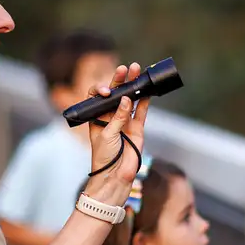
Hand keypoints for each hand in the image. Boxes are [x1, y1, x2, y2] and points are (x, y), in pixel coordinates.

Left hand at [84, 63, 150, 203]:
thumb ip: (118, 117)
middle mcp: (110, 117)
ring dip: (133, 86)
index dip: (102, 90)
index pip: (98, 97)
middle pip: (116, 94)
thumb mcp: (107, 134)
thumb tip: (128, 99)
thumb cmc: (104, 156)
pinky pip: (142, 111)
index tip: (107, 91)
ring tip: (138, 71)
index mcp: (97, 117)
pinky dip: (145, 100)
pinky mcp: (137, 128)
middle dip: (120, 81)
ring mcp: (125, 121)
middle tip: (126, 69)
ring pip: (130, 99)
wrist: (115, 175)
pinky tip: (147, 89)